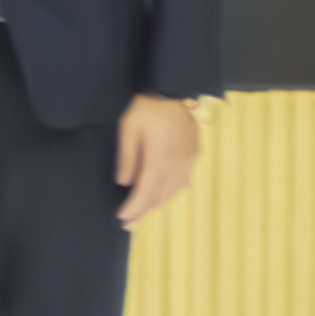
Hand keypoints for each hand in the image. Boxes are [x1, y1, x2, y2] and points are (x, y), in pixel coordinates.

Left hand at [115, 93, 203, 227]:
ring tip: (140, 215)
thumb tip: (124, 183)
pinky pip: (180, 182)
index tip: (122, 218)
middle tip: (127, 225)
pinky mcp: (192, 156)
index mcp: (161, 158)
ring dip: (156, 205)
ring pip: (173, 191)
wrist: (177, 90)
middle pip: (160, 196)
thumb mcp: (129, 126)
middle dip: (144, 212)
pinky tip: (159, 197)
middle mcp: (178, 164)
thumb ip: (127, 156)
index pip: (146, 191)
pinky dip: (168, 194)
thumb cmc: (149, 106)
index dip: (134, 207)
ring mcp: (188, 161)